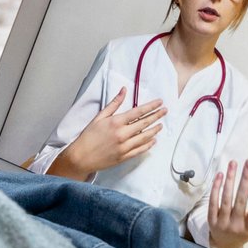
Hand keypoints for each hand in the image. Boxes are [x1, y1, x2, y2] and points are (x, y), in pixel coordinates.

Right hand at [49, 88, 165, 180]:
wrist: (81, 157)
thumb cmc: (88, 136)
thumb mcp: (99, 117)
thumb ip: (114, 104)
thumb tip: (124, 90)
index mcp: (115, 122)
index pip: (138, 112)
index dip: (150, 106)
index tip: (159, 102)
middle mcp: (122, 134)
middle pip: (144, 123)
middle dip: (156, 116)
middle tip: (165, 111)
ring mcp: (124, 146)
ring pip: (145, 137)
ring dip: (154, 130)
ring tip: (161, 125)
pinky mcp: (125, 156)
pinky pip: (140, 149)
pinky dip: (148, 145)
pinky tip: (153, 140)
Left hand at [206, 159, 247, 247]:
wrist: (224, 244)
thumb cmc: (246, 232)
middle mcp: (235, 225)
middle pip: (240, 200)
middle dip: (245, 180)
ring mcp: (222, 221)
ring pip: (226, 198)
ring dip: (230, 179)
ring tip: (234, 164)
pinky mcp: (211, 218)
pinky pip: (213, 200)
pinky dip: (216, 187)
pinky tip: (221, 175)